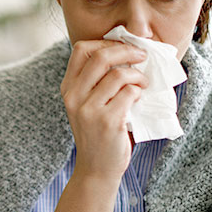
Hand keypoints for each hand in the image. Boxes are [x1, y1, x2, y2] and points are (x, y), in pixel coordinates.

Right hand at [61, 40, 148, 180]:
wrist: (96, 168)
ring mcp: (89, 110)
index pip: (81, 49)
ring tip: (143, 84)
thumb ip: (97, 81)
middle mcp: (74, 97)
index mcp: (68, 88)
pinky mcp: (107, 121)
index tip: (122, 47)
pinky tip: (139, 99)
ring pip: (118, 74)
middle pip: (101, 56)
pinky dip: (139, 92)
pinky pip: (129, 93)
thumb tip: (127, 51)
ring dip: (137, 76)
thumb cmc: (99, 133)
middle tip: (141, 56)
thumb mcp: (88, 105)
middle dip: (127, 51)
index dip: (105, 42)